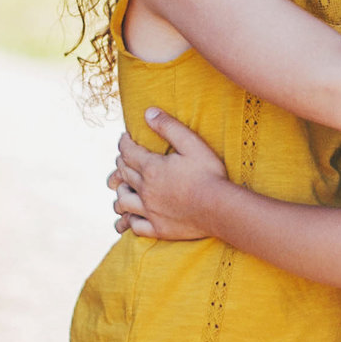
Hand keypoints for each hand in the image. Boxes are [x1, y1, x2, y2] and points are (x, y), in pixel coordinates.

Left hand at [108, 110, 230, 240]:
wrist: (219, 208)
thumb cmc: (209, 174)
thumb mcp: (192, 144)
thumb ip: (169, 127)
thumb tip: (148, 112)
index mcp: (151, 168)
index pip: (128, 152)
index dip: (124, 143)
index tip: (125, 138)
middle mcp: (145, 190)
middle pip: (124, 174)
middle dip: (122, 163)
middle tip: (125, 158)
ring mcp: (150, 211)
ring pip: (123, 202)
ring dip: (120, 192)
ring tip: (123, 188)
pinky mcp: (157, 229)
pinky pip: (135, 226)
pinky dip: (128, 221)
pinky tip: (130, 218)